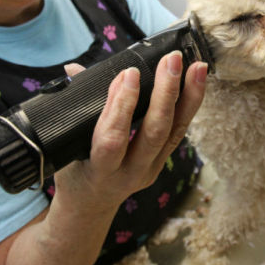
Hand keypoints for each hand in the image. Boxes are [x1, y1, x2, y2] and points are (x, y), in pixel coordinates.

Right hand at [55, 51, 206, 213]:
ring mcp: (151, 169)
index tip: (128, 74)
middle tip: (172, 60)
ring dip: (188, 96)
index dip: (121, 106)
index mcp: (100, 171)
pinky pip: (179, 131)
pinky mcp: (163, 161)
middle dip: (165, 94)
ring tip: (198, 66)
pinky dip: (190, 104)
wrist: (90, 204)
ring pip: (174, 131)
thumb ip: (73, 108)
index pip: (113, 139)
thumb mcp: (65, 146)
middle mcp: (130, 173)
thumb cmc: (74, 170)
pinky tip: (199, 81)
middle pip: (154, 133)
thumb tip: (73, 69)